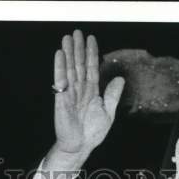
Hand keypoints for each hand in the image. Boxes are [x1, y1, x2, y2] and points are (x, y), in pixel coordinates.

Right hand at [51, 30, 124, 158]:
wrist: (81, 146)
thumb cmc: (92, 132)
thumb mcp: (108, 112)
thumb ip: (112, 95)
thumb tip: (119, 79)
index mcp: (92, 92)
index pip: (92, 68)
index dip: (92, 54)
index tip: (91, 39)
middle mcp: (80, 90)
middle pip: (79, 65)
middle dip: (78, 48)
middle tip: (77, 32)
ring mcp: (70, 93)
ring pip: (70, 69)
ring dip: (69, 52)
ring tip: (68, 38)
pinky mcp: (61, 98)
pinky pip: (60, 80)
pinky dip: (60, 67)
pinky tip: (60, 54)